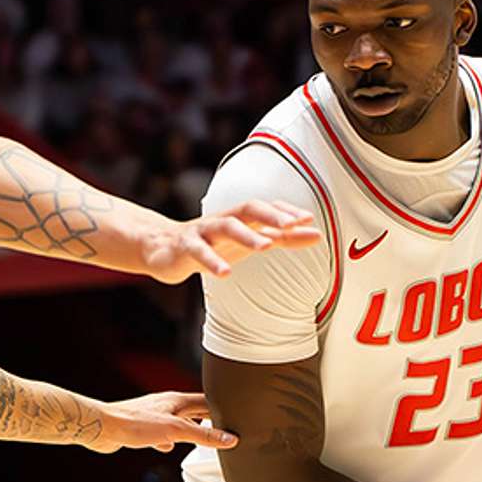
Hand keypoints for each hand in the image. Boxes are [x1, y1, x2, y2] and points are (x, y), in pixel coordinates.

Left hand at [87, 391, 236, 453]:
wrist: (103, 428)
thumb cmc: (134, 423)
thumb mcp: (176, 430)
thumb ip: (203, 435)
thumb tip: (230, 439)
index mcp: (177, 401)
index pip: (207, 401)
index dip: (223, 407)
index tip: (237, 413)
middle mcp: (167, 406)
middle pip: (194, 411)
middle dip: (208, 420)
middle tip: (223, 427)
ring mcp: (154, 417)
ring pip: (178, 423)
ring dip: (189, 430)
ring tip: (201, 438)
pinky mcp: (142, 429)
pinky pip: (161, 434)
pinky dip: (168, 440)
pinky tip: (167, 447)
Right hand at [140, 201, 321, 282]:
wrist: (164, 250)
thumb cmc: (214, 244)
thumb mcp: (250, 241)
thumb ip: (283, 238)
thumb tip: (317, 235)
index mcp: (240, 217)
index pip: (265, 207)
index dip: (285, 211)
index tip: (307, 218)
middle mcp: (223, 219)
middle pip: (248, 208)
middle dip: (271, 214)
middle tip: (292, 224)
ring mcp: (204, 231)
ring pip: (225, 226)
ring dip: (247, 235)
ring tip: (266, 247)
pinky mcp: (186, 247)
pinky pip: (199, 251)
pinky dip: (212, 261)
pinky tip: (225, 274)